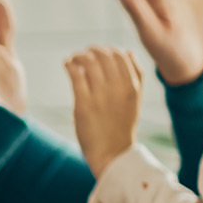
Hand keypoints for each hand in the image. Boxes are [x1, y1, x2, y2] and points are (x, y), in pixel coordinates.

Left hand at [65, 46, 145, 175]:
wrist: (112, 153)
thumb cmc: (121, 126)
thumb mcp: (135, 99)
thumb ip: (134, 76)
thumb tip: (126, 51)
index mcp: (133, 86)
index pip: (121, 55)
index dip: (107, 49)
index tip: (97, 51)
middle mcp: (119, 88)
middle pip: (105, 55)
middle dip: (91, 50)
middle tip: (83, 53)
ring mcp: (101, 95)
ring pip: (89, 62)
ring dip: (78, 56)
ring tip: (73, 59)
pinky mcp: (84, 104)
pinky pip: (76, 75)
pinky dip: (70, 64)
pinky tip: (67, 64)